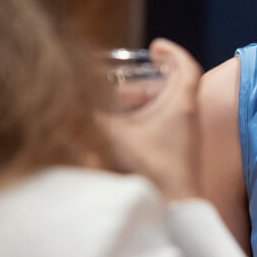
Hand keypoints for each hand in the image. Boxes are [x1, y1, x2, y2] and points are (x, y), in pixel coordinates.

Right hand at [98, 39, 202, 200]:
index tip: (154, 47)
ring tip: (117, 103)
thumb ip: (92, 117)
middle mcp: (187, 117)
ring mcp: (184, 136)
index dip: (172, 52)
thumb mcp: (117, 136)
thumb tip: (68, 103)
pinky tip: (123, 128)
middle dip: (145, 81)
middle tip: (122, 81)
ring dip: (143, 101)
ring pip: (166, 108)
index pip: (187, 67)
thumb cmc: (153, 168)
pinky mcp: (178, 153)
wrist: (175, 210)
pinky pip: (163, 126)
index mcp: (181, 104)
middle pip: (172, 88)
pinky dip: (145, 119)